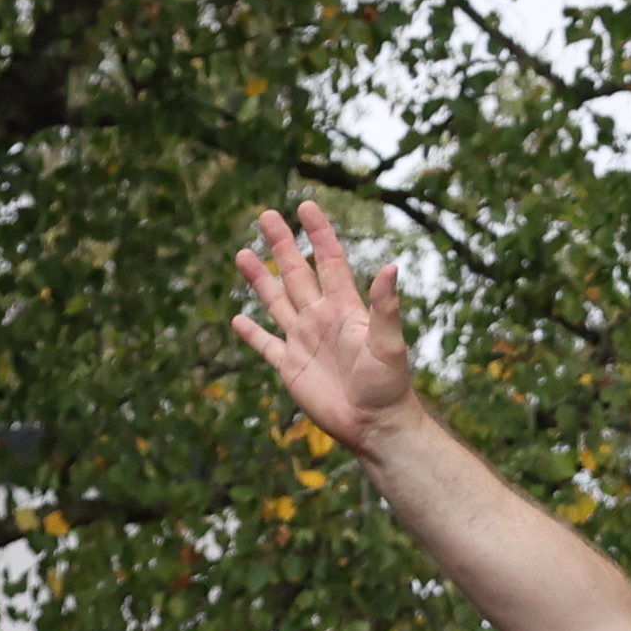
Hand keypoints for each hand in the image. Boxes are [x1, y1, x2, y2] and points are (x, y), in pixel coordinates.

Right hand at [227, 200, 421, 456]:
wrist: (375, 425)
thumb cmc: (389, 385)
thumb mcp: (389, 343)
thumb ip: (386, 307)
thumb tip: (391, 266)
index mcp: (345, 309)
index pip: (329, 262)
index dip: (318, 234)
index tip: (306, 206)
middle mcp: (321, 319)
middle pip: (296, 273)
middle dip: (282, 245)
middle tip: (266, 215)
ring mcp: (304, 341)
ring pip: (276, 302)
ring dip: (260, 279)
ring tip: (242, 253)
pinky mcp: (290, 367)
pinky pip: (266, 345)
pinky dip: (252, 333)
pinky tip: (239, 319)